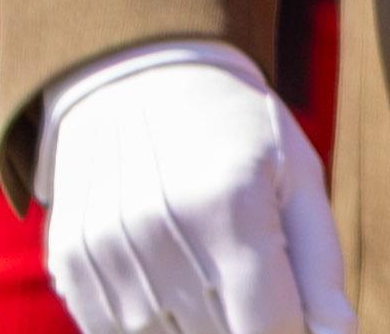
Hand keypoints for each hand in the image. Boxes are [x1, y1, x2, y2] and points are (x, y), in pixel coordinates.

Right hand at [40, 49, 352, 333]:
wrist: (141, 80)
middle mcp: (162, 232)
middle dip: (246, 323)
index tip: (293, 316)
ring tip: (208, 271)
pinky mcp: (71, 262)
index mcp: (232, 206)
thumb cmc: (238, 132)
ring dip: (197, 323)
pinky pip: (114, 331)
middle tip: (249, 276)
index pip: (269, 327)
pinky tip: (168, 277)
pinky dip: (150, 320)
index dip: (290, 333)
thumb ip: (318, 260)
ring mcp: (109, 250)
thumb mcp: (295, 174)